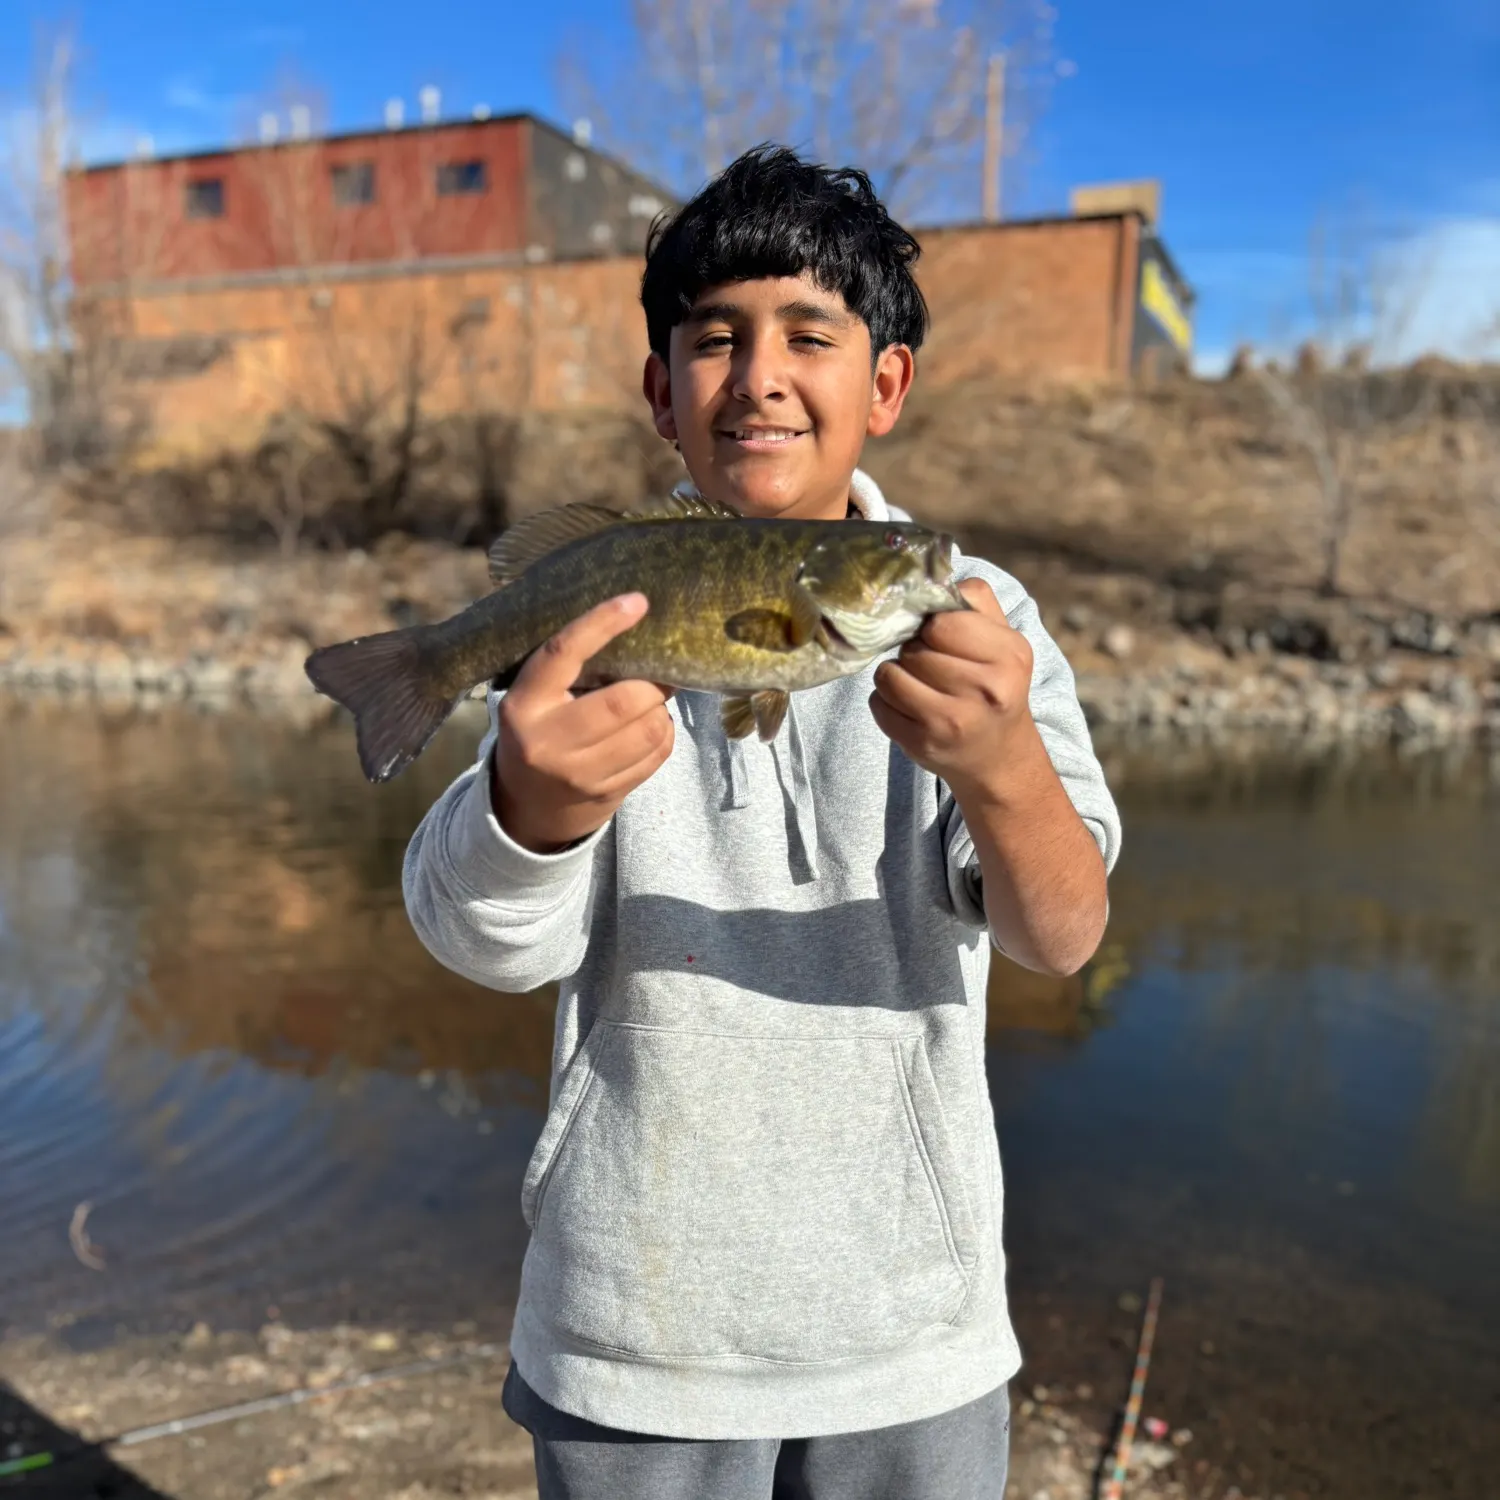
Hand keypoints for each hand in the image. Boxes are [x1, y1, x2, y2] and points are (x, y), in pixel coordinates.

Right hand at [492, 593, 674, 852]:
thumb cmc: (538, 732)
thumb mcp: (534, 699)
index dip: (602, 624)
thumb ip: (568, 672)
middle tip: (658, 674)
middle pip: (623, 701)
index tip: (637, 602)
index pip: (563, 654)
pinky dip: (665, 734)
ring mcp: (579, 773)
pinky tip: (651, 729)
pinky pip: (657, 755)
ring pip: (649, 729)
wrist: (529, 807)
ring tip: (651, 703)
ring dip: (661, 708)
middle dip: (652, 683)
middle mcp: (547, 741)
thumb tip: (633, 629)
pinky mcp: (606, 793)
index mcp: (524, 704)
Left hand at [869, 578, 1036, 793]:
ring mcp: (953, 721)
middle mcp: (986, 689)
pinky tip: (908, 707)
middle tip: (928, 665)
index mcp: (1010, 654)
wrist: (999, 757)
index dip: (931, 626)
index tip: (939, 638)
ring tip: (915, 683)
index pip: (942, 622)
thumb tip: (929, 572)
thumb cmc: (993, 686)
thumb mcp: (1003, 641)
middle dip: (912, 652)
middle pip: (914, 650)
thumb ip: (974, 601)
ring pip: (890, 674)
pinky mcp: (923, 744)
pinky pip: (878, 704)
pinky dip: (885, 701)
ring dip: (894, 674)